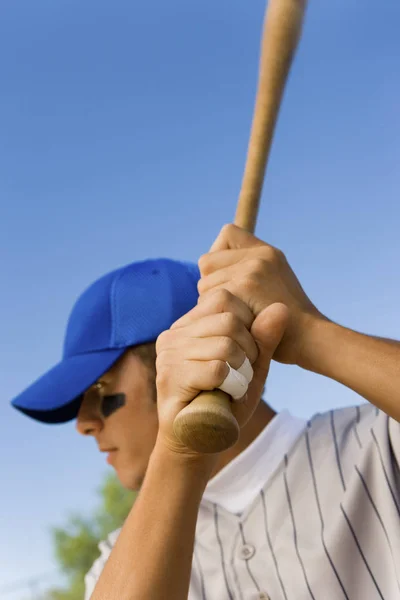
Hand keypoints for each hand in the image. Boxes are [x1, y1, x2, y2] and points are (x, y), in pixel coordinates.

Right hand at [155, 289, 287, 456]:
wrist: (199, 442)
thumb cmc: (225, 400)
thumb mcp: (252, 365)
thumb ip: (264, 337)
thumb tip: (281, 307)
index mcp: (188, 325)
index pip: (223, 299)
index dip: (247, 323)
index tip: (247, 353)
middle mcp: (174, 334)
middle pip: (228, 320)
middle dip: (248, 349)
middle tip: (242, 373)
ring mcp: (169, 354)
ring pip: (225, 344)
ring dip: (240, 370)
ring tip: (232, 386)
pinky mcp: (171, 377)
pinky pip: (217, 369)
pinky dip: (231, 385)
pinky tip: (223, 396)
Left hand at [198, 224, 327, 365]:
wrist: (310, 340)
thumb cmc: (287, 323)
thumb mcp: (276, 286)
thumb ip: (250, 272)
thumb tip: (213, 270)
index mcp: (268, 252)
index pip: (227, 233)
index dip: (219, 254)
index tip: (227, 277)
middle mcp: (260, 255)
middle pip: (207, 261)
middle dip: (211, 284)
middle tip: (230, 306)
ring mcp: (253, 270)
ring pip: (205, 283)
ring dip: (211, 303)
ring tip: (235, 317)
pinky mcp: (245, 288)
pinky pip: (209, 299)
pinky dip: (215, 315)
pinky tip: (232, 325)